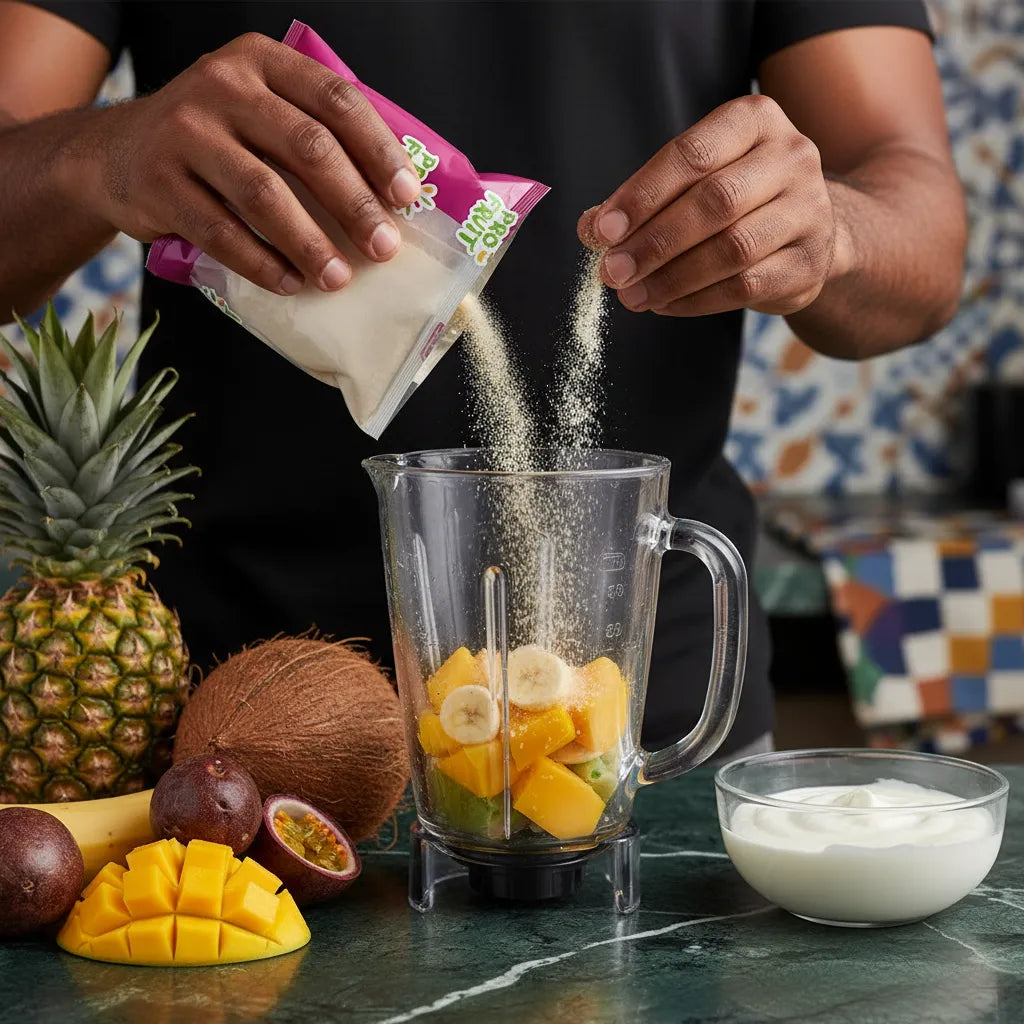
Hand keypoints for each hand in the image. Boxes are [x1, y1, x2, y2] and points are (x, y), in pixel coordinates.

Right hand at [75, 33, 420, 294]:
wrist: (115, 153)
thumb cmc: (214, 141)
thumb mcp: (258, 111)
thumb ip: (312, 133)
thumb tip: (392, 198)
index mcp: (261, 61)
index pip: (336, 99)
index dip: (378, 151)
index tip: (406, 197)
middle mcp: (222, 86)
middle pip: (307, 147)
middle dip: (354, 204)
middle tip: (383, 248)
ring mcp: (184, 132)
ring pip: (264, 194)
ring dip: (310, 244)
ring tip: (339, 278)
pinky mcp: (157, 182)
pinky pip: (220, 232)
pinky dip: (261, 264)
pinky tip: (290, 284)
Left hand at [577, 94, 838, 317]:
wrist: (809, 231)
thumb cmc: (736, 198)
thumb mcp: (693, 181)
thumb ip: (644, 199)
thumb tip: (593, 228)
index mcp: (755, 121)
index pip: (693, 154)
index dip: (643, 194)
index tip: (603, 230)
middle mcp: (791, 157)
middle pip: (715, 201)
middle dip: (654, 241)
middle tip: (612, 271)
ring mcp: (809, 210)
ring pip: (733, 248)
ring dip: (672, 277)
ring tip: (631, 295)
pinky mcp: (809, 262)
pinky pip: (746, 286)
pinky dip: (696, 300)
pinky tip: (663, 304)